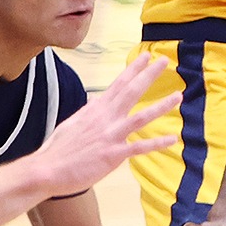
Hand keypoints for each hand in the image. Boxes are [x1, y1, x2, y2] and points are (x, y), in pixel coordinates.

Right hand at [30, 55, 182, 195]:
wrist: (47, 170)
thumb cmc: (59, 149)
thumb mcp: (73, 123)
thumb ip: (88, 112)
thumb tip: (95, 101)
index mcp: (95, 109)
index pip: (118, 83)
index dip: (133, 69)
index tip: (146, 55)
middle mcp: (105, 118)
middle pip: (131, 91)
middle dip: (148, 75)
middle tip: (164, 60)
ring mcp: (110, 135)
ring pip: (140, 117)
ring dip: (160, 106)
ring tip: (178, 96)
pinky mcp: (113, 154)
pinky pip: (139, 147)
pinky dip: (156, 143)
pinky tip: (172, 139)